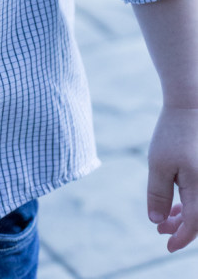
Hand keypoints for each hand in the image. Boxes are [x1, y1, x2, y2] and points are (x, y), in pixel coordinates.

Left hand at [147, 106, 197, 251]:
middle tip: (160, 229)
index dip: (181, 238)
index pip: (194, 226)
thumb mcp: (158, 164)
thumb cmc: (173, 133)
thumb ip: (158, 195)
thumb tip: (157, 221)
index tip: (167, 245)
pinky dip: (191, 202)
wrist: (190, 105)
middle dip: (181, 228)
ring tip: (165, 217)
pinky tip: (176, 202)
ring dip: (186, 216)